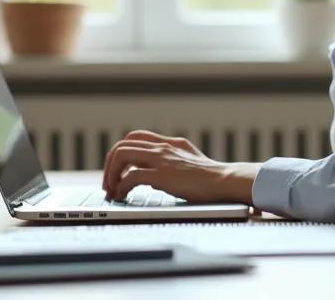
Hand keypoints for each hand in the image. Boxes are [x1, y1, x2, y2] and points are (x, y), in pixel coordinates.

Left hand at [100, 130, 259, 204]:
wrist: (225, 181)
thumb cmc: (211, 177)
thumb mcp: (189, 162)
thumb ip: (172, 162)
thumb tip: (155, 176)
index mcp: (169, 143)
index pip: (135, 137)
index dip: (120, 152)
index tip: (117, 170)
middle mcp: (162, 148)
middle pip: (122, 145)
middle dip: (109, 164)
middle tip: (108, 183)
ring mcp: (161, 159)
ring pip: (121, 155)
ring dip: (110, 174)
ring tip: (112, 190)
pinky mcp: (162, 175)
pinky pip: (131, 176)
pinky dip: (121, 187)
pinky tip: (122, 196)